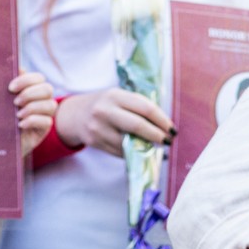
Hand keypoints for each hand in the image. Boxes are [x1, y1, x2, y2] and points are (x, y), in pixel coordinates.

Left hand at [11, 73, 56, 156]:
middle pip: (48, 89)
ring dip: (32, 107)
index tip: (10, 88)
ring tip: (17, 114)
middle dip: (30, 94)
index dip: (27, 80)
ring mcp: (44, 114)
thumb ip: (7, 85)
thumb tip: (16, 68)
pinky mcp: (44, 129)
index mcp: (30, 89)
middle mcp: (40, 100)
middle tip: (14, 102)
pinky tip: (20, 124)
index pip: (39, 78)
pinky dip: (33, 120)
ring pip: (51, 104)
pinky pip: (47, 121)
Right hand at [54, 88, 173, 156]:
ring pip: (129, 142)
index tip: (172, 129)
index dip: (162, 121)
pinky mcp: (94, 142)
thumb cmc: (107, 106)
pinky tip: (139, 149)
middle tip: (168, 140)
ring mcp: (98, 127)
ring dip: (146, 146)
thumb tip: (165, 126)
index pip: (146, 109)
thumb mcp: (120, 98)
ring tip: (155, 145)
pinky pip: (120, 152)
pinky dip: (133, 152)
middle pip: (138, 126)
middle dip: (157, 135)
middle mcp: (104, 111)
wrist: (76, 115)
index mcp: (115, 96)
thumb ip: (140, 108)